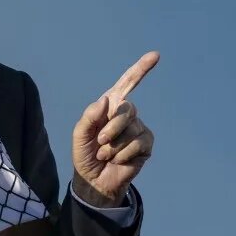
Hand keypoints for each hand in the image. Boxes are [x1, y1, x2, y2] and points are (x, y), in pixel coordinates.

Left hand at [71, 52, 158, 207]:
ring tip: (105, 155)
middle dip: (110, 128)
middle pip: (126, 109)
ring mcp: (138, 129)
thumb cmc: (85, 154)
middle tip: (99, 143)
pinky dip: (123, 154)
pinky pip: (138, 144)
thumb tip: (106, 100)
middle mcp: (126, 115)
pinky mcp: (146, 145)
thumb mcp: (80, 135)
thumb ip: (89, 116)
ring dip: (113, 146)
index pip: (127, 84)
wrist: (93, 180)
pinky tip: (118, 160)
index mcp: (109, 107)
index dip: (140, 69)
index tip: (155, 55)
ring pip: (130, 130)